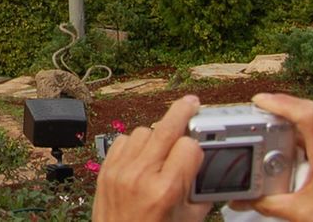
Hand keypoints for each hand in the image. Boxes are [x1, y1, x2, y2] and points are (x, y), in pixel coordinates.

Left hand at [94, 95, 210, 221]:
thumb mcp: (189, 219)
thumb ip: (200, 191)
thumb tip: (208, 165)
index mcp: (165, 190)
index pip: (188, 146)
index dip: (197, 148)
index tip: (199, 154)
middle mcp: (141, 175)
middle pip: (165, 128)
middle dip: (181, 112)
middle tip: (191, 103)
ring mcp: (119, 170)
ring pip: (143, 132)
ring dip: (156, 136)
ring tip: (164, 149)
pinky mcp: (105, 170)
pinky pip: (122, 140)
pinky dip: (134, 144)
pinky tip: (142, 156)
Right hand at [233, 93, 312, 220]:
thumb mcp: (302, 212)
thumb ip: (268, 204)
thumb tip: (241, 199)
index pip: (307, 114)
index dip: (281, 102)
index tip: (258, 100)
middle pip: (301, 118)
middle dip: (274, 118)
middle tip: (251, 125)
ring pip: (307, 131)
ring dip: (285, 135)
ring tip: (265, 145)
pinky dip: (296, 146)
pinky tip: (285, 161)